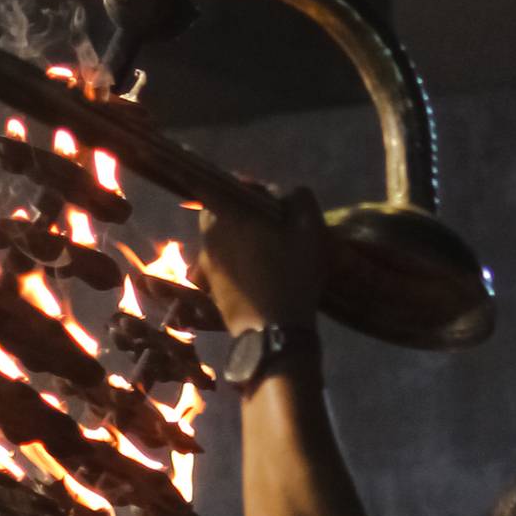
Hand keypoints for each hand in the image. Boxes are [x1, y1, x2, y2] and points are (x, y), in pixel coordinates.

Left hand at [199, 190, 326, 335]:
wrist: (272, 330)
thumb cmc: (291, 275)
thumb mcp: (309, 230)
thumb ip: (300, 199)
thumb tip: (288, 193)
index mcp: (227, 214)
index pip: (235, 185)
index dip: (256, 188)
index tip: (273, 200)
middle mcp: (209, 235)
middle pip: (223, 212)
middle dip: (244, 213)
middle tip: (272, 226)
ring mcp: (206, 263)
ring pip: (222, 238)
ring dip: (241, 238)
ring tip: (269, 252)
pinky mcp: (210, 286)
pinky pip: (223, 264)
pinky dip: (238, 263)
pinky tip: (260, 273)